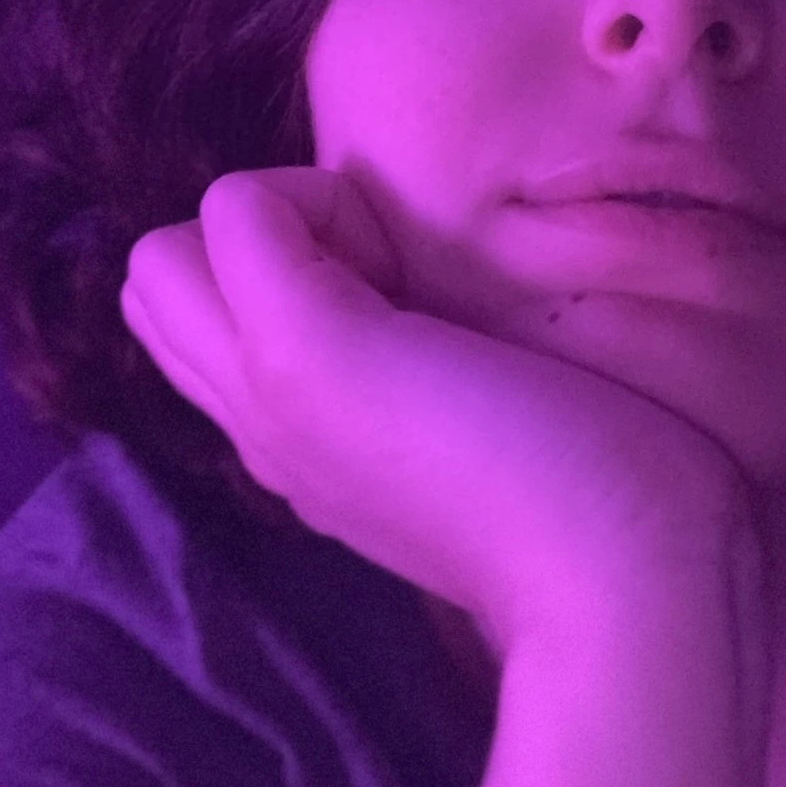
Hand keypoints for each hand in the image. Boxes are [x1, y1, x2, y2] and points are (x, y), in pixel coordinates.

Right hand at [118, 168, 755, 663]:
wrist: (628, 592)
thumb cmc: (603, 518)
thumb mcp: (485, 449)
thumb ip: (434, 399)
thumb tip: (437, 318)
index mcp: (303, 455)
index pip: (202, 333)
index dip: (281, 276)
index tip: (403, 307)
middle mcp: (262, 432)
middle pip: (157, 290)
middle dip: (254, 244)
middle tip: (389, 284)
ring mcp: (270, 394)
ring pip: (164, 252)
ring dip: (279, 220)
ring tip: (396, 281)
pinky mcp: (305, 350)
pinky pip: (235, 207)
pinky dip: (318, 194)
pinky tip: (414, 270)